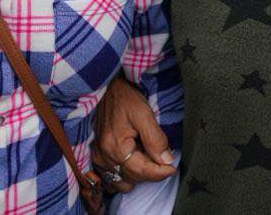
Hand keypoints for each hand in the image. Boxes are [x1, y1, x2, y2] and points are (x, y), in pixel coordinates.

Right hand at [92, 75, 174, 193]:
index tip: (173, 167)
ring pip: (123, 182)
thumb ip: (155, 139)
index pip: (142, 171)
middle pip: (133, 178)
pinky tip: (135, 161)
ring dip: (138, 175)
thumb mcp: (144, 113)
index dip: (160, 172)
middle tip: (163, 156)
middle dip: (151, 171)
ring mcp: (99, 159)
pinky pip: (112, 178)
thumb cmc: (125, 98)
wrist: (106, 88)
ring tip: (148, 157)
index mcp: (115, 147)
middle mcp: (105, 158)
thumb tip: (166, 160)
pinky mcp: (98, 157)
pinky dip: (126, 175)